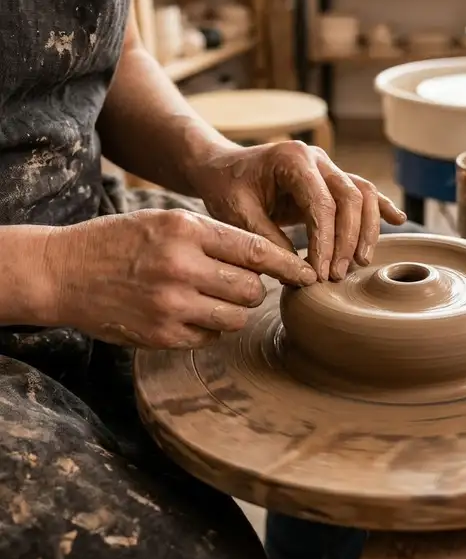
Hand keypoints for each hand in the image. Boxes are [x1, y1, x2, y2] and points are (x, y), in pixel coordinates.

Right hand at [43, 209, 316, 348]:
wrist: (63, 271)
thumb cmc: (122, 241)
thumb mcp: (168, 221)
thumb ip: (215, 237)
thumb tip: (266, 259)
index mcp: (186, 231)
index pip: (256, 250)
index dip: (289, 264)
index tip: (309, 274)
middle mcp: (181, 268)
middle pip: (252, 289)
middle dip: (256, 288)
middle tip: (242, 283)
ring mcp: (170, 306)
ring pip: (236, 317)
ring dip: (235, 310)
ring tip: (216, 297)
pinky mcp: (161, 336)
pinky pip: (210, 337)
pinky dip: (210, 327)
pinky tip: (191, 312)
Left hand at [189, 141, 406, 281]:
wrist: (223, 168)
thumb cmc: (226, 188)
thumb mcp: (237, 215)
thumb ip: (268, 240)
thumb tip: (301, 272)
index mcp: (292, 159)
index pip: (322, 203)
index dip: (327, 241)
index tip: (322, 273)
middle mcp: (316, 158)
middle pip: (350, 198)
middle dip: (349, 240)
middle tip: (338, 275)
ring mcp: (327, 167)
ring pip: (363, 194)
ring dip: (367, 229)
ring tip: (360, 262)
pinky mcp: (331, 180)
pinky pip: (362, 191)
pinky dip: (380, 206)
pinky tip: (398, 220)